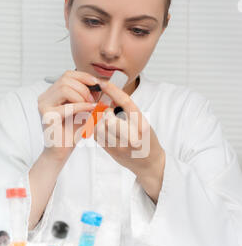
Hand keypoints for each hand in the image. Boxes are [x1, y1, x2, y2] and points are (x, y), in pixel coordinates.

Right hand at [38, 70, 98, 161]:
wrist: (62, 150)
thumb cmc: (72, 131)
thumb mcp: (83, 109)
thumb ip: (88, 96)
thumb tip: (101, 84)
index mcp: (52, 93)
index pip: (67, 75)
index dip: (83, 76)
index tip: (97, 83)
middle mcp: (45, 97)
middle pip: (65, 79)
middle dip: (84, 87)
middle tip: (93, 99)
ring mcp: (44, 106)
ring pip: (64, 88)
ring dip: (82, 96)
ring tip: (90, 105)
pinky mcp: (48, 116)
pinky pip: (67, 106)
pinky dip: (81, 106)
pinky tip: (89, 109)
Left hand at [94, 79, 164, 201]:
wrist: (149, 163)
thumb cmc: (147, 140)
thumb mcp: (142, 122)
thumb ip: (127, 111)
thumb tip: (109, 96)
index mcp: (142, 125)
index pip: (125, 102)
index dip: (113, 90)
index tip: (103, 82)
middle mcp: (131, 136)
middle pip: (108, 116)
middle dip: (105, 111)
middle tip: (108, 111)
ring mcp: (120, 146)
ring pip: (98, 126)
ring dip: (99, 120)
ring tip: (105, 120)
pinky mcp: (111, 151)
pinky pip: (96, 135)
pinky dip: (96, 128)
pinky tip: (103, 128)